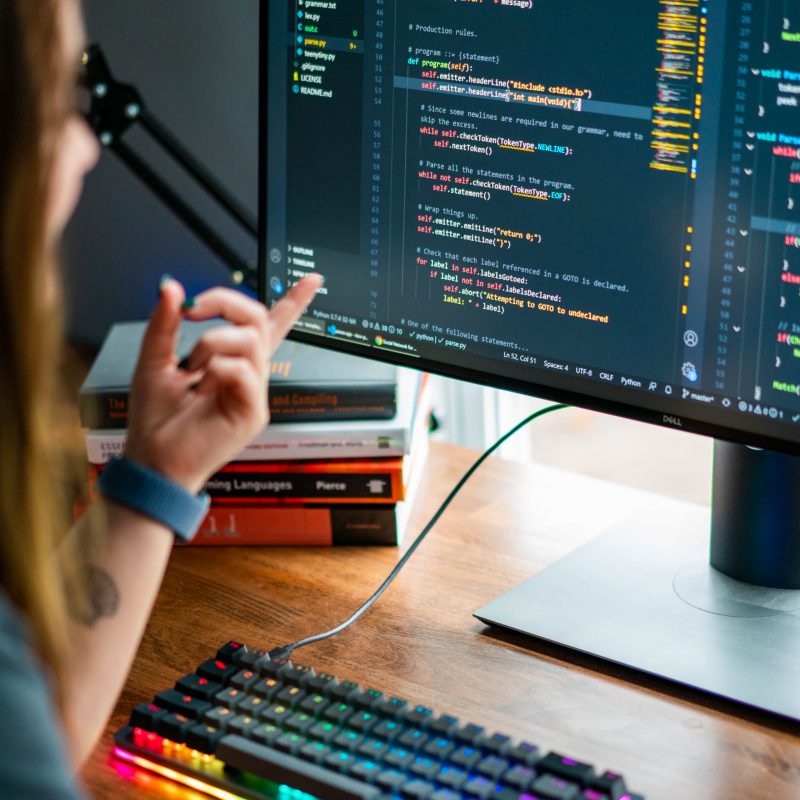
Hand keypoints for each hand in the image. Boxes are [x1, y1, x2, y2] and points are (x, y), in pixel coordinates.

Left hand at [124, 275, 322, 492]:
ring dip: (212, 342)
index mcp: (231, 361)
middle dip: (225, 301)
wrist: (152, 460)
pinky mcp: (253, 413)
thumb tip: (171, 288)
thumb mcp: (153, 361)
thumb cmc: (156, 418)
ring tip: (192, 368)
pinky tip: (203, 386)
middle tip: (193, 309)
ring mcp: (254, 393)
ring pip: (250, 341)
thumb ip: (164, 323)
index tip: (312, 279)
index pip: (270, 326)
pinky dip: (217, 369)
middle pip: (259, 319)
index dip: (293, 302)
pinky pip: (244, 371)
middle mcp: (248, 374)